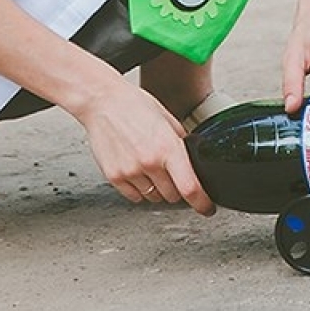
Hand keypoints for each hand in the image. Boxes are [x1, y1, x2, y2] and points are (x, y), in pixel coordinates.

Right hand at [74, 83, 215, 214]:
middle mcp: (150, 162)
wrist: (102, 101)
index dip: (202, 203)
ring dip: (156, 189)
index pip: (190, 187)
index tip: (207, 209)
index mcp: (168, 147)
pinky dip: (138, 189)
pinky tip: (136, 171)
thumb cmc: (134, 106)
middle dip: (176, 188)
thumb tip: (193, 163)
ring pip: (153, 198)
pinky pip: (134, 197)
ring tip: (148, 166)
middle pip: (172, 196)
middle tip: (169, 172)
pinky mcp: (114, 176)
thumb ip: (181, 144)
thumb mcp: (167, 120)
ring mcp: (130, 171)